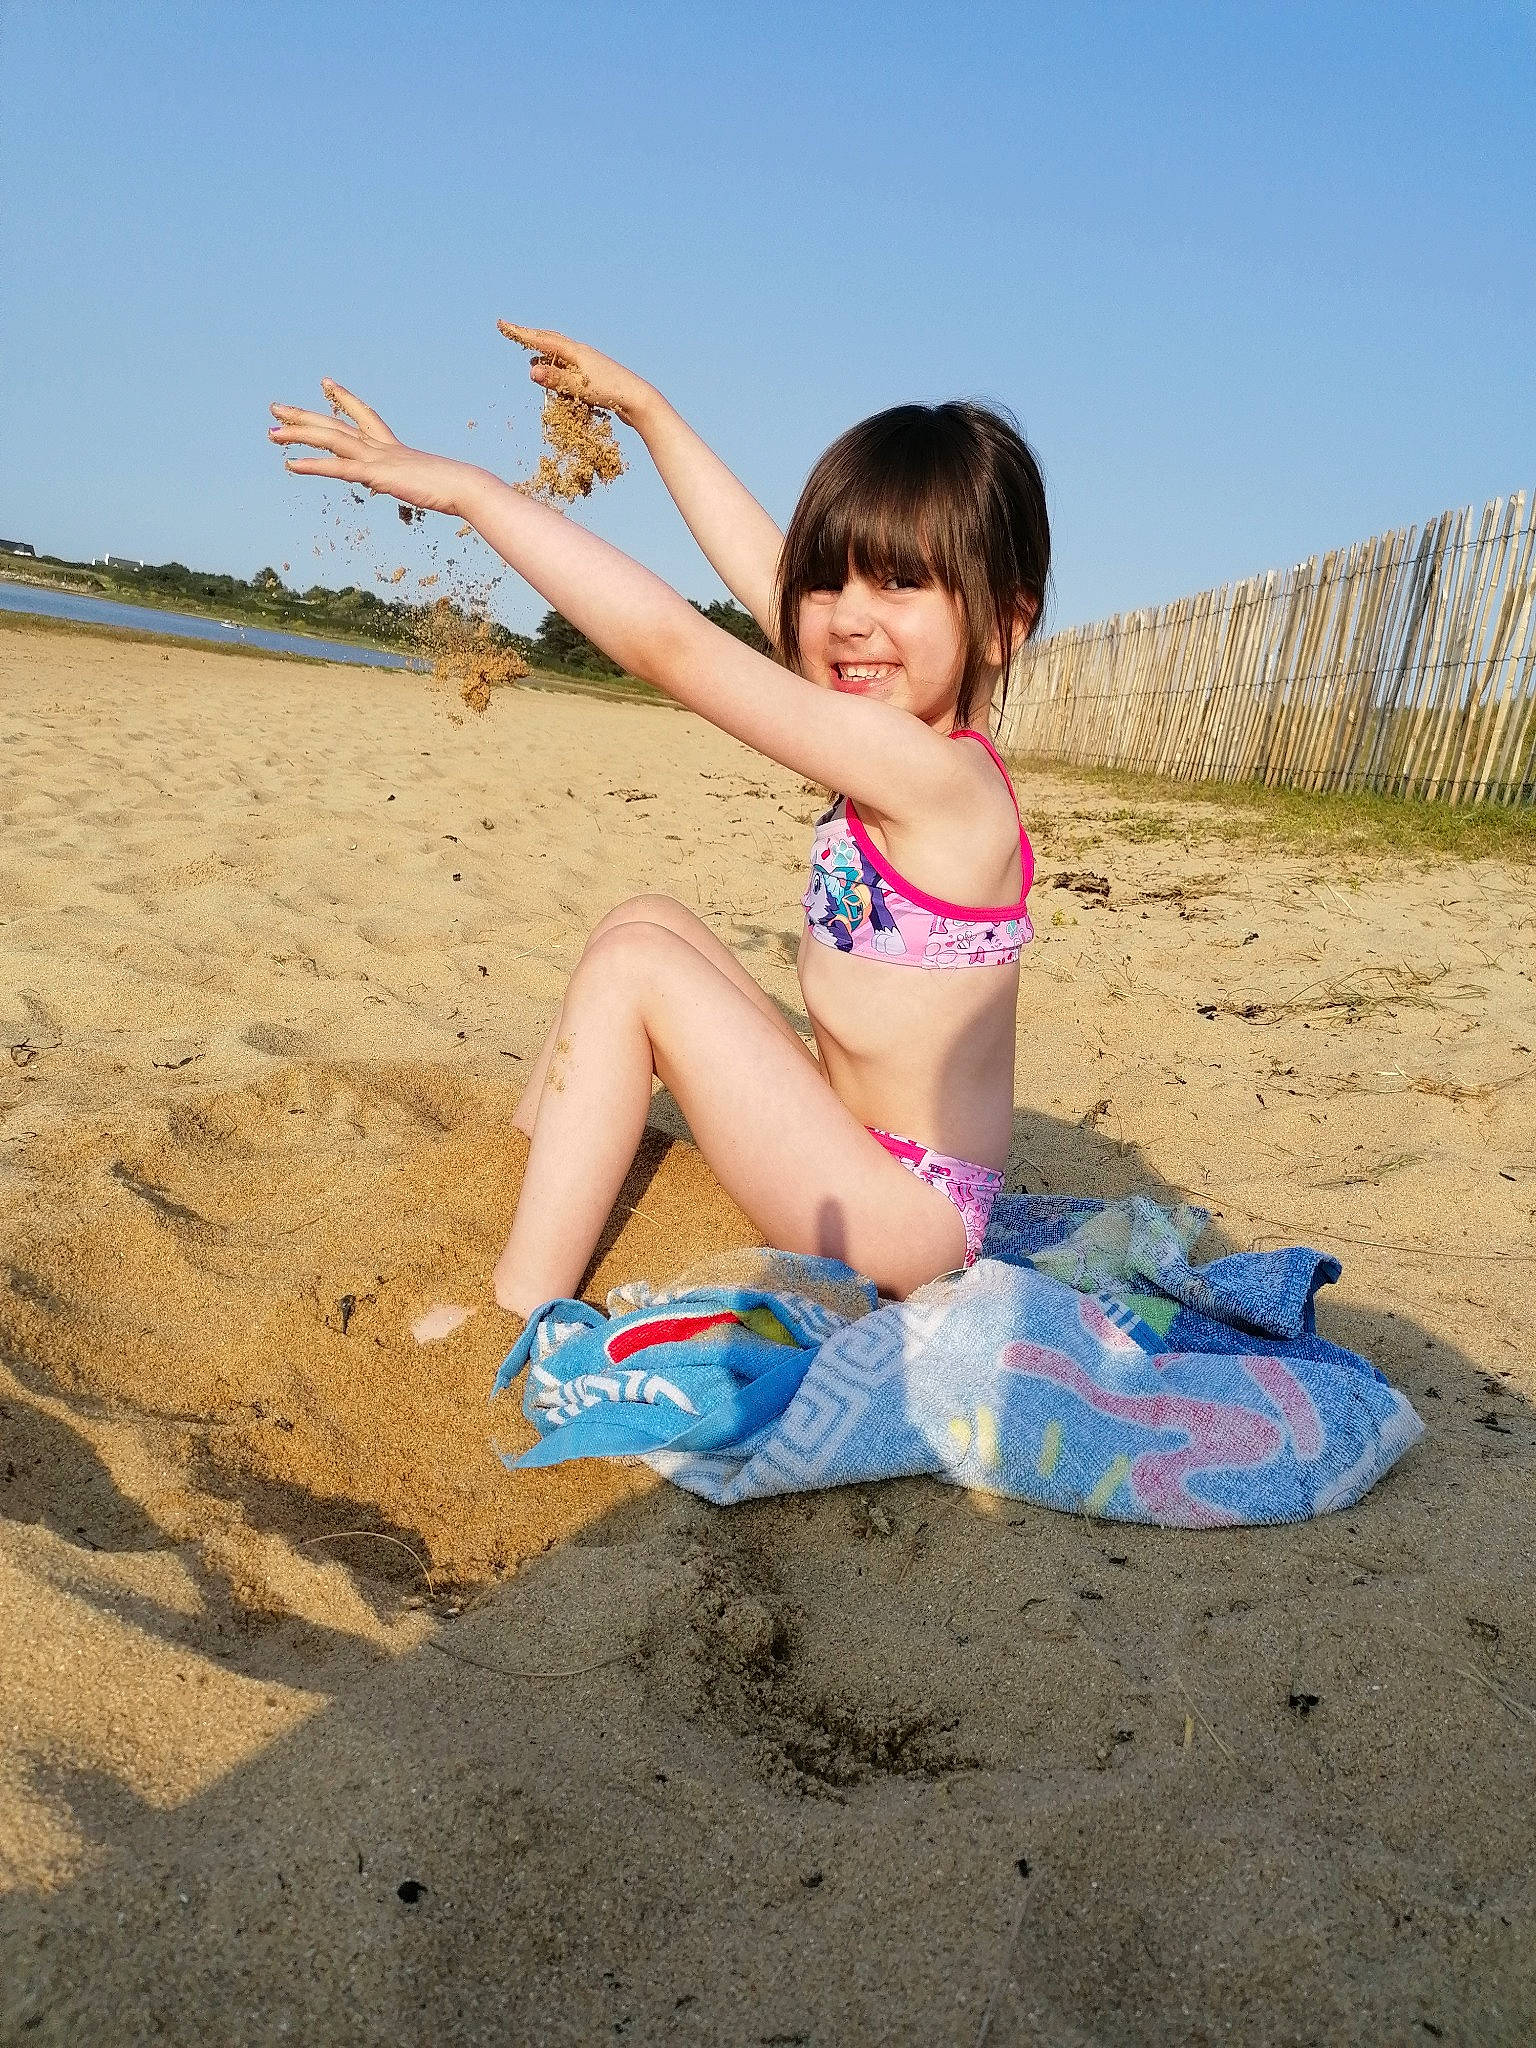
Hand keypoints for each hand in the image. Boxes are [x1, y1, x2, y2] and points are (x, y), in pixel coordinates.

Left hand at [268, 382, 472, 516]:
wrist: (466, 487)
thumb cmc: (458, 488)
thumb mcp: (430, 483)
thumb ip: (414, 481)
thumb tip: (412, 487)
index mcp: (394, 447)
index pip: (364, 415)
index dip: (343, 398)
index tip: (325, 382)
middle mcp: (381, 446)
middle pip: (334, 424)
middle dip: (303, 416)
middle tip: (275, 408)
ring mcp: (377, 458)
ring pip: (330, 440)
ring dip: (298, 435)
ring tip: (270, 432)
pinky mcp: (377, 475)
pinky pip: (337, 468)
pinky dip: (313, 465)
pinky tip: (290, 464)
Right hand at [497, 323, 658, 430]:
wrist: (639, 400)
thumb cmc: (610, 393)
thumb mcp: (580, 387)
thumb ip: (556, 379)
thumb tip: (531, 370)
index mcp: (576, 351)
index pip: (541, 338)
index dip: (520, 333)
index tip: (502, 324)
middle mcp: (582, 352)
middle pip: (550, 339)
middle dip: (530, 336)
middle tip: (511, 331)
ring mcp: (589, 362)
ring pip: (560, 352)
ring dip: (543, 350)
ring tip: (530, 351)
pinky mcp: (595, 374)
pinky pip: (569, 364)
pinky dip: (556, 364)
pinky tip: (555, 371)